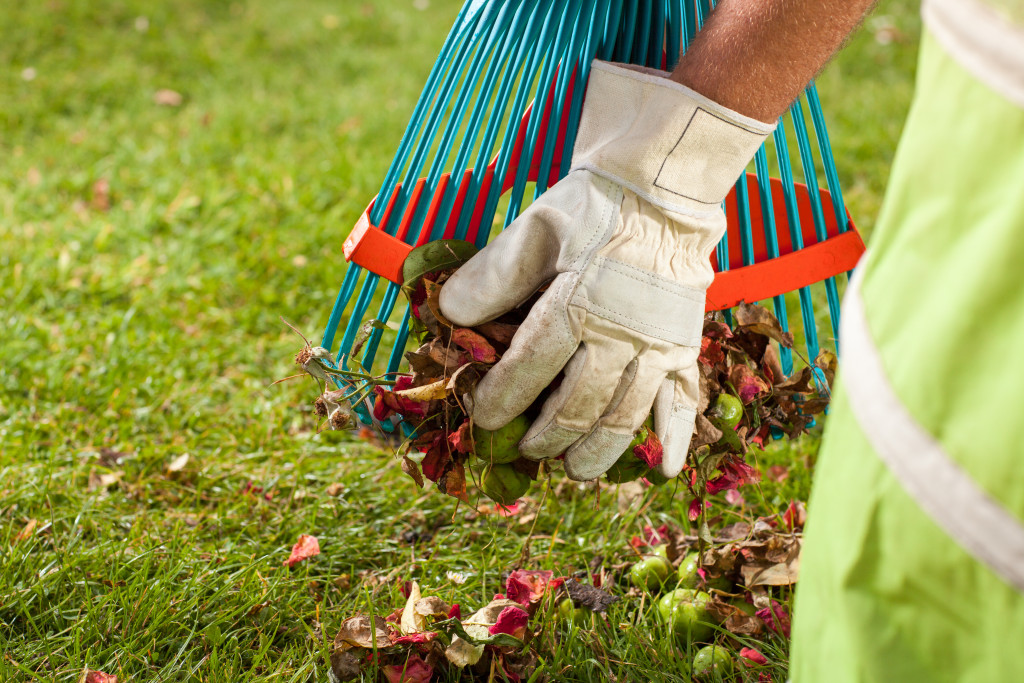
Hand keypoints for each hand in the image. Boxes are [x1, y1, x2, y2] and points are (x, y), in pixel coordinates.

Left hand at [439, 61, 771, 480]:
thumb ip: (492, 276)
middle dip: (547, 435)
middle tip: (528, 449)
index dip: (504, 396)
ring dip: (597, 449)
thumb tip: (449, 315)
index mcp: (577, 303)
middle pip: (578, 404)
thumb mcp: (533, 230)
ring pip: (625, 414)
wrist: (660, 190)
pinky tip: (664, 469)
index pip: (532, 366)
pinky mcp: (683, 345)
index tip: (484, 418)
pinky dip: (675, 436)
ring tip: (575, 469)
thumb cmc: (591, 209)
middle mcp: (620, 334)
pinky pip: (683, 399)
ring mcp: (657, 345)